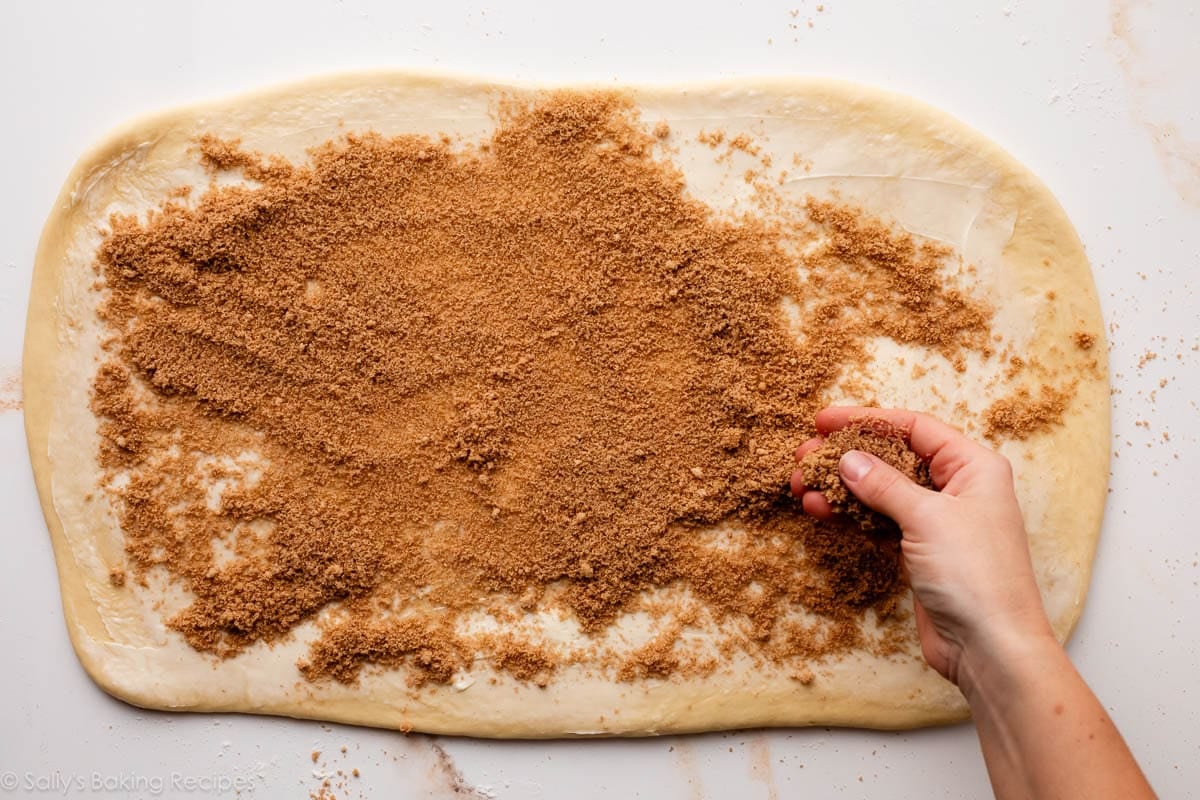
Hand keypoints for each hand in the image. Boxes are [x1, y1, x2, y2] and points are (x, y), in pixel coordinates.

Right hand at [790, 407, 1054, 688]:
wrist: (991, 648)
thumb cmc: (976, 576)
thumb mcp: (928, 518)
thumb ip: (884, 485)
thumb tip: (847, 458)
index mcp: (973, 467)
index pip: (914, 428)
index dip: (866, 420)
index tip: (824, 420)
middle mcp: (956, 488)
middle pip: (892, 457)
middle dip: (845, 454)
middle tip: (804, 456)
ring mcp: (937, 521)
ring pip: (879, 491)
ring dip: (839, 486)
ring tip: (800, 484)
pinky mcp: (919, 551)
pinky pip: (878, 520)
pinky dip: (849, 514)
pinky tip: (820, 509)